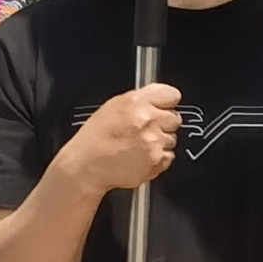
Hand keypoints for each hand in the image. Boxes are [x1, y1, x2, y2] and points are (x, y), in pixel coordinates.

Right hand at [57, 83, 182, 197]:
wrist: (86, 166)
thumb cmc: (95, 138)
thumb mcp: (113, 106)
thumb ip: (140, 100)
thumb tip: (159, 99)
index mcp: (136, 102)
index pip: (172, 95)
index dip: (167, 102)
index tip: (163, 107)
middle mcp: (148, 120)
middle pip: (175, 117)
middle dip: (163, 123)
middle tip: (145, 129)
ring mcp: (154, 142)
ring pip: (172, 138)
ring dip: (160, 141)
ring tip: (138, 145)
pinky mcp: (157, 160)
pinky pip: (169, 156)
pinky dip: (158, 158)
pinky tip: (140, 156)